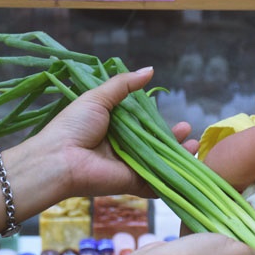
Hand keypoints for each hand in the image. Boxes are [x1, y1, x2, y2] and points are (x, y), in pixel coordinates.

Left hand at [37, 67, 198, 197]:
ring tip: (195, 146)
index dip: (161, 123)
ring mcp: (131, 168)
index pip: (145, 126)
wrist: (59, 158)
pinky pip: (157, 183)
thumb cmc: (74, 126)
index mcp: (116, 130)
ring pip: (161, 163)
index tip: (177, 118)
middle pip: (156, 145)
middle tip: (189, 131)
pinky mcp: (134, 184)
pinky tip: (189, 171)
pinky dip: (173, 181)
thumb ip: (124, 85)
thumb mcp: (98, 98)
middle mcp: (125, 149)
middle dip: (175, 140)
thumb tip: (150, 69)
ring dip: (179, 156)